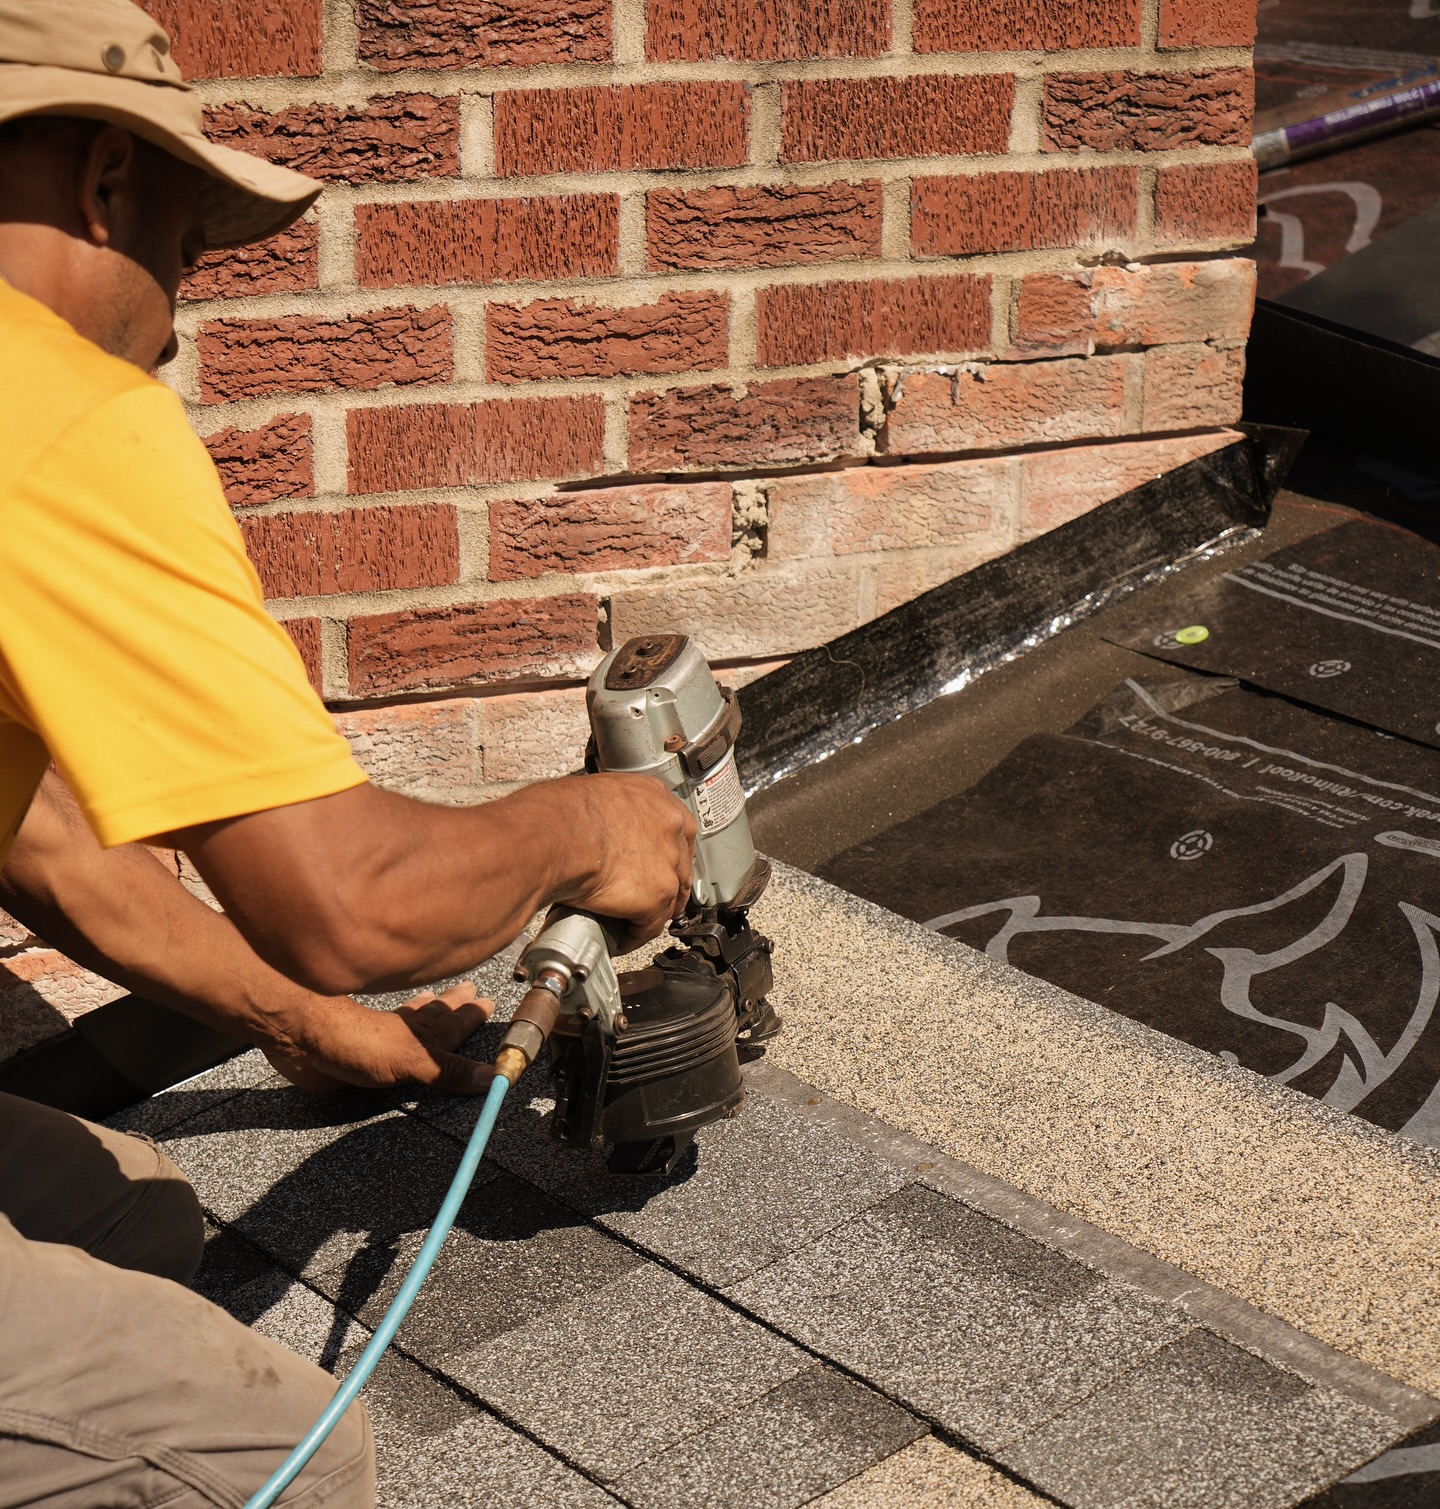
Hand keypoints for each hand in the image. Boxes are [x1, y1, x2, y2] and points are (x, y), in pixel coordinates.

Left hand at [263, 983, 495, 1094]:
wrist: (301, 1040)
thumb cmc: (357, 1042)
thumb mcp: (411, 1060)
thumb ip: (448, 1071)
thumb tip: (492, 1077)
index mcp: (421, 1034)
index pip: (455, 1023)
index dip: (472, 1015)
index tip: (489, 1002)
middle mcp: (403, 1033)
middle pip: (435, 1017)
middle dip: (453, 1007)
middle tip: (470, 990)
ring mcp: (379, 1043)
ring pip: (409, 1024)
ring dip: (424, 1013)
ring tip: (435, 1000)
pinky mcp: (356, 1058)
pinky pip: (383, 1047)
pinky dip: (391, 1035)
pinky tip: (388, 1032)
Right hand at [548, 773, 696, 950]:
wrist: (553, 834)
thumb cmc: (559, 813)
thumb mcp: (596, 796)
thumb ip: (613, 813)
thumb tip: (599, 830)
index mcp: (655, 797)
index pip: (674, 830)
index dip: (666, 853)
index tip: (658, 865)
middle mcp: (669, 827)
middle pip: (679, 865)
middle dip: (667, 885)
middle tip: (648, 899)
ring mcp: (667, 862)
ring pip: (668, 898)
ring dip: (652, 913)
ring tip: (632, 922)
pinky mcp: (657, 895)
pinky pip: (649, 925)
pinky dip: (634, 936)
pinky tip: (620, 938)